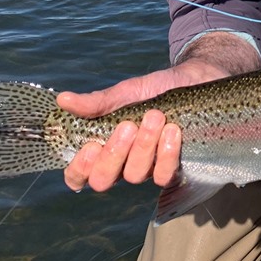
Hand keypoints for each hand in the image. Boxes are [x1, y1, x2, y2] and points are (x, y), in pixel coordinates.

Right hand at [57, 39, 252, 193]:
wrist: (197, 80)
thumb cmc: (158, 88)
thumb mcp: (127, 91)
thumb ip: (98, 102)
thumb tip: (63, 100)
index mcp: (106, 146)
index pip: (80, 174)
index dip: (78, 168)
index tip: (90, 145)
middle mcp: (123, 163)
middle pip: (103, 180)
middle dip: (113, 154)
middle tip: (127, 125)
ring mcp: (148, 168)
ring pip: (134, 175)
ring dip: (143, 147)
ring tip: (155, 116)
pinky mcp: (174, 168)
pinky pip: (163, 175)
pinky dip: (166, 152)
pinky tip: (173, 130)